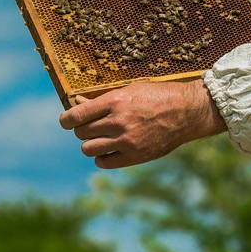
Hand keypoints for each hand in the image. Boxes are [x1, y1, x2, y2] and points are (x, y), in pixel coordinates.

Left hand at [59, 79, 226, 168]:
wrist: (185, 111)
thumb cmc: (157, 95)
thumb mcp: (130, 89)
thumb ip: (105, 99)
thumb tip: (78, 105)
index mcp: (115, 101)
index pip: (77, 115)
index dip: (66, 120)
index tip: (65, 121)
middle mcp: (118, 122)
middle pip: (81, 132)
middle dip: (81, 129)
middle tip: (89, 126)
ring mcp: (126, 141)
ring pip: (88, 148)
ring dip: (89, 143)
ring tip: (98, 138)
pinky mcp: (134, 156)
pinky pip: (103, 162)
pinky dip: (101, 157)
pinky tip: (107, 150)